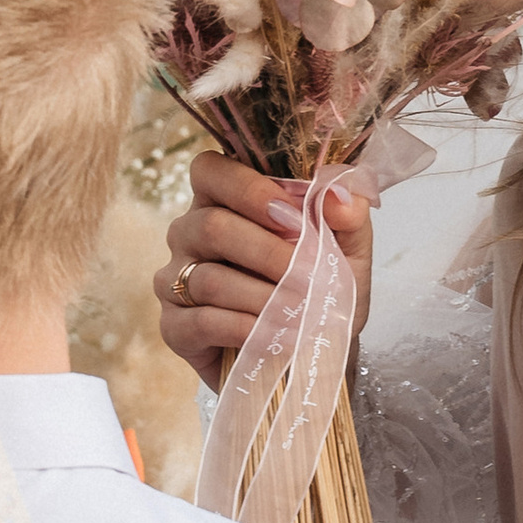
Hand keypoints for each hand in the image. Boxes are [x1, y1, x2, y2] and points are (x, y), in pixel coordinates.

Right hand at [157, 153, 375, 392]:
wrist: (311, 354)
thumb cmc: (320, 291)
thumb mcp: (347, 251)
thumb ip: (347, 217)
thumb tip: (341, 196)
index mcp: (223, 201)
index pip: (210, 169)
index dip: (247, 189)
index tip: (292, 217)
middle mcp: (190, 234)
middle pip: (210, 225)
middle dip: (267, 253)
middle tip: (307, 277)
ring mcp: (175, 281)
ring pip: (207, 278)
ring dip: (263, 298)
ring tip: (300, 313)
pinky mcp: (174, 327)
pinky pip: (200, 321)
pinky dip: (245, 329)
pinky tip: (276, 336)